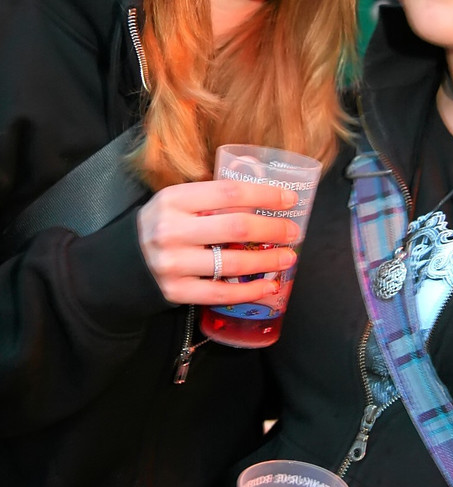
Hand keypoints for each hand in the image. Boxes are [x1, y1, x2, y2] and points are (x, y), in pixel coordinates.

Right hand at [137, 179, 299, 303]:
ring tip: (288, 258)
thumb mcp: (178, 202)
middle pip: (235, 228)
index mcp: (174, 199)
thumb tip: (266, 197)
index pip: (228, 193)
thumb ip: (212, 199)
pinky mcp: (176, 291)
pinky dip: (250, 291)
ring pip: (232, 263)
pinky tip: (270, 286)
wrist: (126, 262)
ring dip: (268, 261)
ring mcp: (173, 263)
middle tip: (293, 231)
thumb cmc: (165, 225)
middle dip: (272, 230)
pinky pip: (222, 293)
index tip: (289, 199)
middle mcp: (171, 230)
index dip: (264, 195)